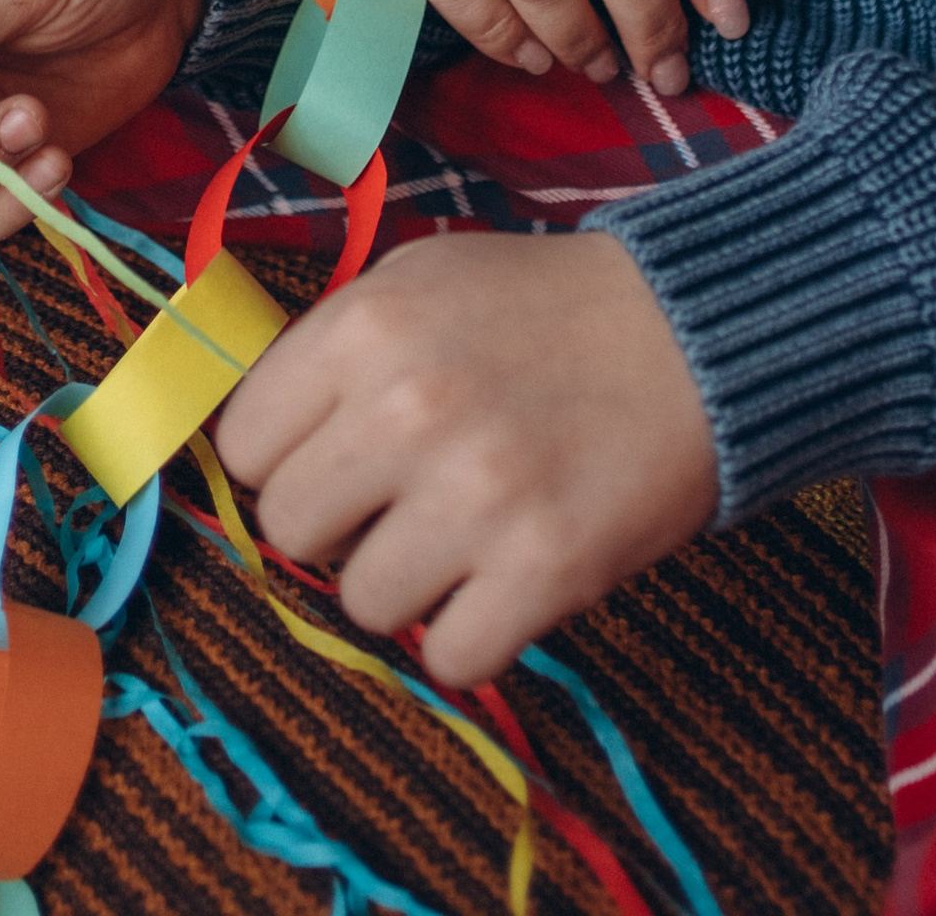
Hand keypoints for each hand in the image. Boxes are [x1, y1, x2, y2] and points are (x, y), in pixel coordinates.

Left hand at [218, 232, 716, 685]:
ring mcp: (475, 493)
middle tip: (400, 498)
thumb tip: (250, 437)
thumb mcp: (420, 280)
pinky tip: (505, 575)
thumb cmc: (543, 308)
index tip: (333, 457)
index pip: (242, 446)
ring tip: (464, 531)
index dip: (284, 458)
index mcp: (365, 328)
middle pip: (289, 528)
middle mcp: (407, 408)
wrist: (694, 332)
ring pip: (363, 602)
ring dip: (408, 582)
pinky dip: (474, 631)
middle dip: (338, 523)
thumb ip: (329, 349)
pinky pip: (447, 655)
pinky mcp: (542, 567)